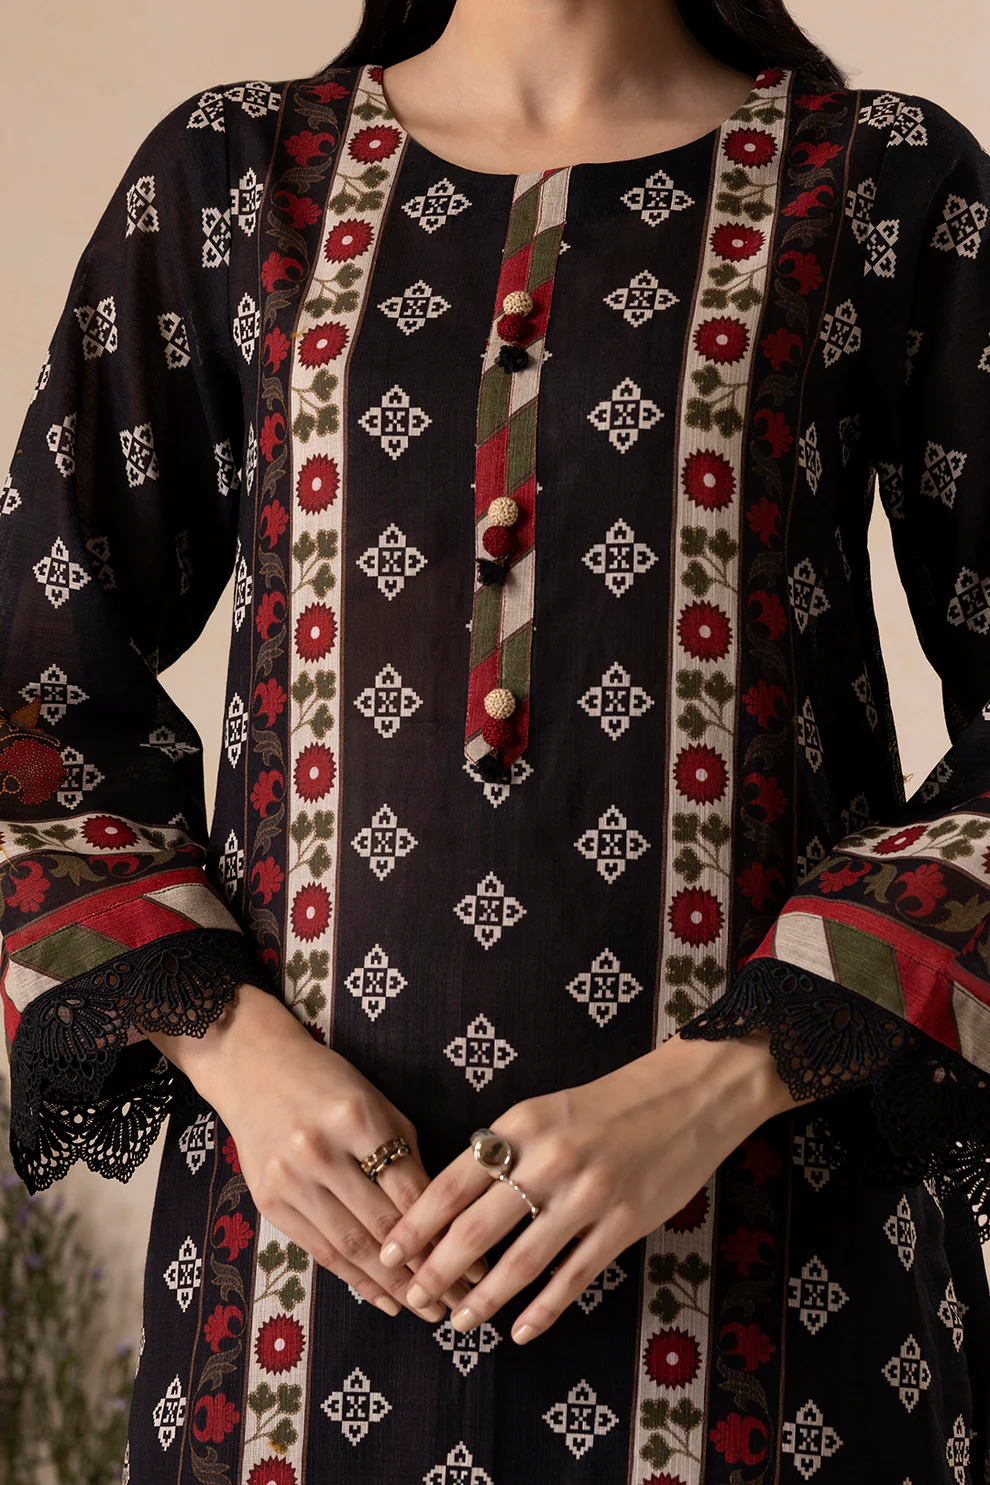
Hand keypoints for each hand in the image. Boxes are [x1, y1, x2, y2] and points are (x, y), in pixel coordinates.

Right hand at [147, 982, 485, 1321]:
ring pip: (352, 1247)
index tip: (478, 1264)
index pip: (410, 1189)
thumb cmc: (328, 1083)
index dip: (446, 1233)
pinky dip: (355, 1279)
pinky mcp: (269, 1202)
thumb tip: (442, 1219)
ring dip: (395, 1285)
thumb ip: (406, 1155)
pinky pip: (320, 1251)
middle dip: (427, 1270)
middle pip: (383, 1225)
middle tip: (461, 1301)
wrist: (253, 1068)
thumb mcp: (376, 1102)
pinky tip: (385, 1299)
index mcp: (356, 1117)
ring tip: (429, 1309)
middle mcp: (320, 1151)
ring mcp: (289, 1180)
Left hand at [375, 1028, 805, 1343]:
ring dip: (484, 1298)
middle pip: (476, 1227)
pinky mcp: (624, 1224)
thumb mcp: (547, 1110)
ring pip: (521, 1261)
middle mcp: (550, 1160)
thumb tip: (454, 1199)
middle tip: (414, 1297)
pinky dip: (543, 1309)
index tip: (390, 1251)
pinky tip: (520, 1331)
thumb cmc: (610, 1104)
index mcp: (522, 1126)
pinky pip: (574, 1276)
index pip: (452, 1182)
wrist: (690, 1096)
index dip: (416, 1223)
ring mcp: (589, 1195)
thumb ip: (505, 1148)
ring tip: (458, 1322)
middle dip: (438, 1269)